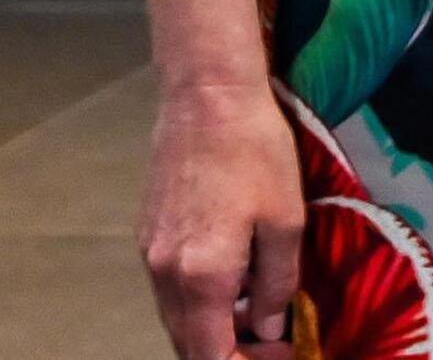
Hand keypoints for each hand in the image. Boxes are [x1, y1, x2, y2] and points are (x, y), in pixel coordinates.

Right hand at [135, 77, 301, 359]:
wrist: (206, 99)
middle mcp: (164, 275)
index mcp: (201, 278)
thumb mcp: (285, 222)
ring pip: (176, 318)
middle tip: (272, 341)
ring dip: (211, 329)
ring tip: (257, 314)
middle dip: (227, 352)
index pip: (208, 355)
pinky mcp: (146, 236)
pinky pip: (169, 290)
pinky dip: (198, 302)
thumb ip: (275, 285)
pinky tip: (233, 282)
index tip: (280, 354)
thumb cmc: (255, 154)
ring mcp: (149, 255)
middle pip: (186, 344)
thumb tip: (265, 330)